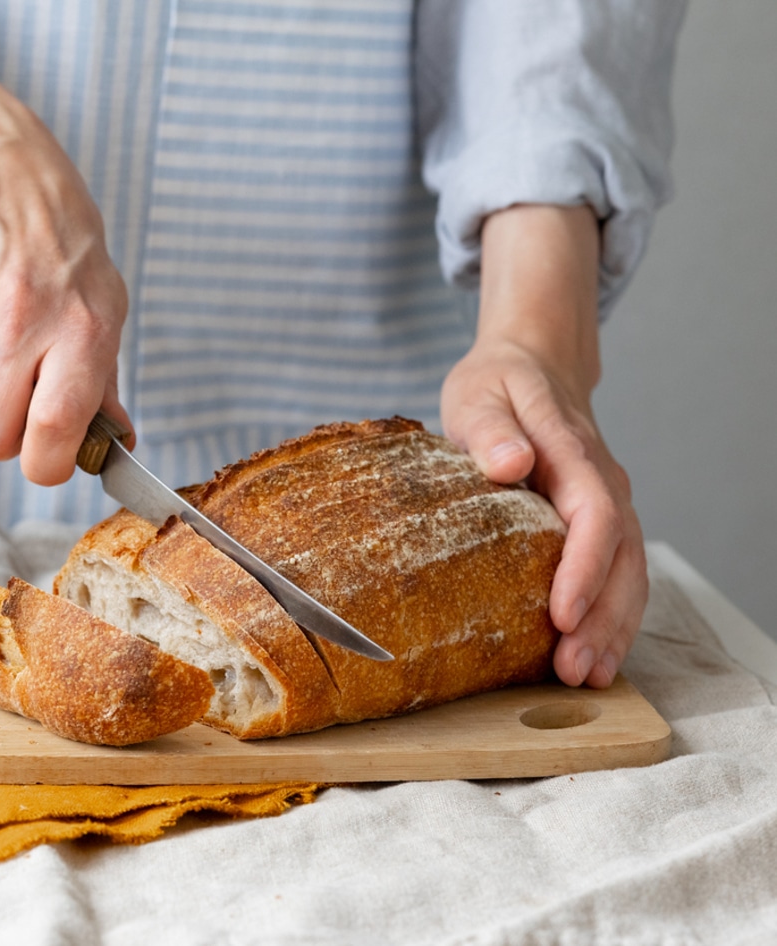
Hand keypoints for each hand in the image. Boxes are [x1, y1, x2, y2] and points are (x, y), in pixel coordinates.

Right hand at [0, 19, 131, 484]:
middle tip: (16, 416)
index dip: (48, 465)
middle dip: (1, 444)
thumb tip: (115, 447)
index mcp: (82, 330)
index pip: (53, 430)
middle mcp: (22, 320)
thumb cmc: (67, 255)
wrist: (6, 176)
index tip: (50, 459)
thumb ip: (106, 387)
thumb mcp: (108, 312)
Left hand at [441, 205, 647, 687]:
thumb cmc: (497, 382)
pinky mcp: (599, 518)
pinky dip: (613, 614)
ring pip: (629, 571)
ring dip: (614, 627)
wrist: (532, 364)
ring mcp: (607, 500)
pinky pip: (619, 571)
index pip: (594, 513)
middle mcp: (601, 479)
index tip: (562, 614)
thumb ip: (490, 429)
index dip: (584, 568)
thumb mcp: (478, 394)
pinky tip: (595, 653)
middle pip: (622, 555)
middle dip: (603, 617)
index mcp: (571, 449)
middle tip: (573, 668)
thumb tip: (513, 462)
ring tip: (587, 676)